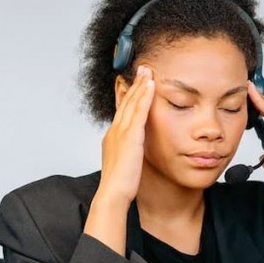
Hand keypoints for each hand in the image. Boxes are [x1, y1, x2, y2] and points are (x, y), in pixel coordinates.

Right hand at [98, 65, 154, 205]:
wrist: (113, 194)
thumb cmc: (119, 185)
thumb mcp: (123, 164)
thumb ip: (127, 153)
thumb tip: (132, 152)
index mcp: (112, 137)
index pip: (121, 110)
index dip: (127, 95)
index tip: (132, 83)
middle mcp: (114, 131)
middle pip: (125, 101)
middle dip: (134, 84)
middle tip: (141, 68)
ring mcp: (121, 132)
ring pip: (132, 102)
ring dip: (140, 84)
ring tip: (147, 70)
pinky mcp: (130, 136)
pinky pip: (139, 111)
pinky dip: (145, 96)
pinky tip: (151, 85)